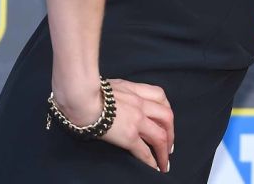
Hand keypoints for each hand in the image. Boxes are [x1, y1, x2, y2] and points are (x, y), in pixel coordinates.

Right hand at [55, 78, 174, 171]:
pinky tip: (154, 167)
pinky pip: (144, 150)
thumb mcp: (111, 85)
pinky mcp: (129, 135)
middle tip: (169, 146)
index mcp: (135, 90)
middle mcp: (141, 103)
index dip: (166, 110)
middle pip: (167, 117)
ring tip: (164, 162)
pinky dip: (152, 160)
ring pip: (161, 136)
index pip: (160, 97)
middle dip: (171, 133)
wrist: (81, 98)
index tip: (166, 122)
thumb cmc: (88, 91)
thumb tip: (116, 98)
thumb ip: (120, 92)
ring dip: (164, 151)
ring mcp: (137, 119)